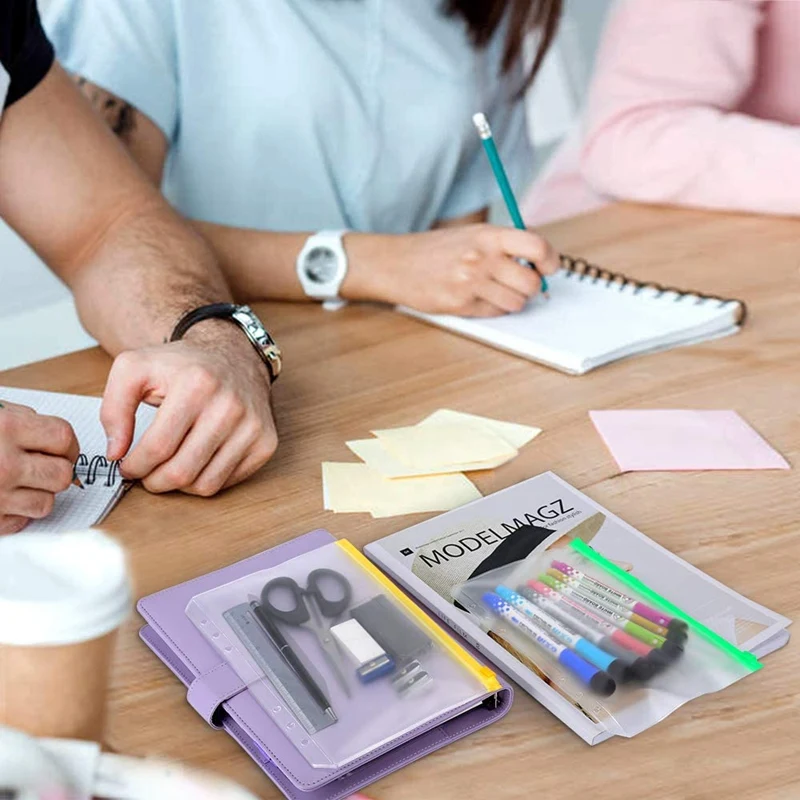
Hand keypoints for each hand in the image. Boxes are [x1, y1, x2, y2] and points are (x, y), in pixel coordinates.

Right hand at [0, 401, 79, 533]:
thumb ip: (24, 422)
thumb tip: (58, 439)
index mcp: (6, 428)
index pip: (65, 438)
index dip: (66, 444)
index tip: (60, 448)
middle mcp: (3, 463)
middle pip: (63, 474)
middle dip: (56, 470)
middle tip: (39, 467)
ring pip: (48, 502)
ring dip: (38, 494)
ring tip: (17, 483)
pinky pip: (23, 521)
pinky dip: (17, 512)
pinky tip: (3, 499)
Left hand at [101, 325, 277, 495]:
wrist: (233, 357)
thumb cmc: (183, 366)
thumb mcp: (135, 369)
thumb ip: (113, 408)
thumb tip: (116, 452)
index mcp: (196, 385)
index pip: (157, 448)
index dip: (134, 466)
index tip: (126, 466)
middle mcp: (230, 406)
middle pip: (181, 471)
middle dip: (154, 481)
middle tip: (145, 473)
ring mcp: (252, 426)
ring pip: (205, 484)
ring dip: (179, 484)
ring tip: (169, 466)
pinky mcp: (265, 442)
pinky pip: (226, 482)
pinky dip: (205, 479)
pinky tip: (196, 460)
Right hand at [343, 224, 559, 315]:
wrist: (398, 263)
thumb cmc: (437, 249)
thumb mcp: (472, 234)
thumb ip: (504, 244)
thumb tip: (540, 263)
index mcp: (488, 235)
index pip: (537, 247)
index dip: (550, 261)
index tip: (549, 268)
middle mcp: (482, 258)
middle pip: (530, 282)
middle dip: (530, 287)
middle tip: (519, 284)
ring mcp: (471, 283)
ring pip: (516, 303)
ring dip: (511, 301)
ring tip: (494, 291)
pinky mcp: (460, 304)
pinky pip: (495, 313)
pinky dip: (492, 309)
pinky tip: (477, 298)